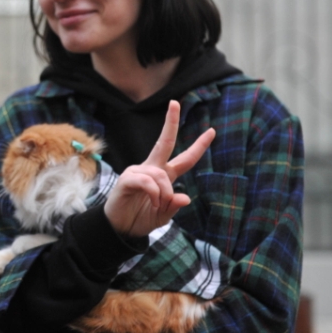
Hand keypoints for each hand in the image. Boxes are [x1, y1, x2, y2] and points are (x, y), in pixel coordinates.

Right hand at [104, 100, 214, 236]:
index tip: (212, 131)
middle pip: (164, 142)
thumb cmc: (140, 218)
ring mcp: (138, 172)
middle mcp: (151, 169)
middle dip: (170, 122)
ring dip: (165, 193)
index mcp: (164, 176)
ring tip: (158, 205)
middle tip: (175, 103)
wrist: (120, 229)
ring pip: (160, 175)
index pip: (185, 159)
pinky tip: (153, 202)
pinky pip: (148, 182)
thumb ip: (174, 206)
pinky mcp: (127, 179)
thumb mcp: (163, 216)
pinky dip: (154, 194)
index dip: (198, 146)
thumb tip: (186, 197)